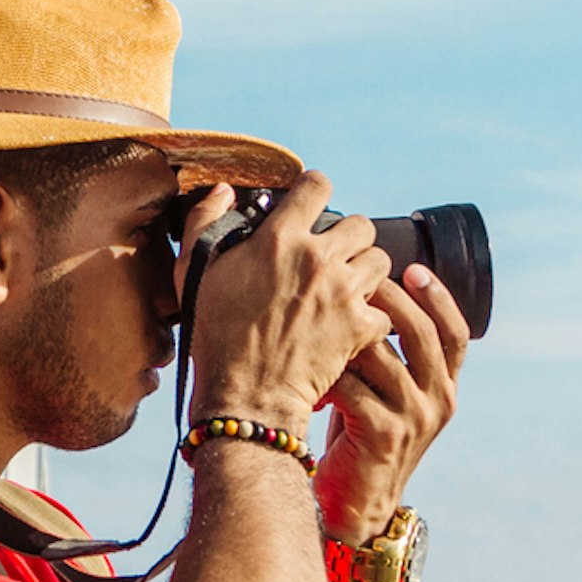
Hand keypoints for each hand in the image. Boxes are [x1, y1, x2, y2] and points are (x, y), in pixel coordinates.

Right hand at [184, 175, 389, 432]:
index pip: (318, 185)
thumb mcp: (195, 271)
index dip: (316, 192)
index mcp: (278, 237)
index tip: (313, 208)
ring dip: (366, 274)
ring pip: (380, 261)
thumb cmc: (214, 335)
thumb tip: (224, 191)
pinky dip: (373, 319)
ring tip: (347, 291)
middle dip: (349, 239)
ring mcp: (343, 292)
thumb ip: (206, 220)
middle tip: (333, 260)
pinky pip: (385, 309)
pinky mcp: (360, 327)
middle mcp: (317, 257)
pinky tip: (353, 327)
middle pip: (361, 224)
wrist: (245, 396)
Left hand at [314, 259, 471, 544]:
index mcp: (445, 388)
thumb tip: (371, 296)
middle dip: (389, 300)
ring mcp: (414, 419)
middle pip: (422, 333)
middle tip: (357, 279)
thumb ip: (393, 358)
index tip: (413, 268)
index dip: (438, 297)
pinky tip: (310, 372)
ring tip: (319, 321)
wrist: (358, 507)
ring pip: (382, 355)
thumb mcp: (390, 397)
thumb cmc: (362, 440)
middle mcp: (439, 401)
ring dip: (347, 336)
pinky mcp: (384, 434)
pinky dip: (329, 374)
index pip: (456, 333)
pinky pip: (354, 385)